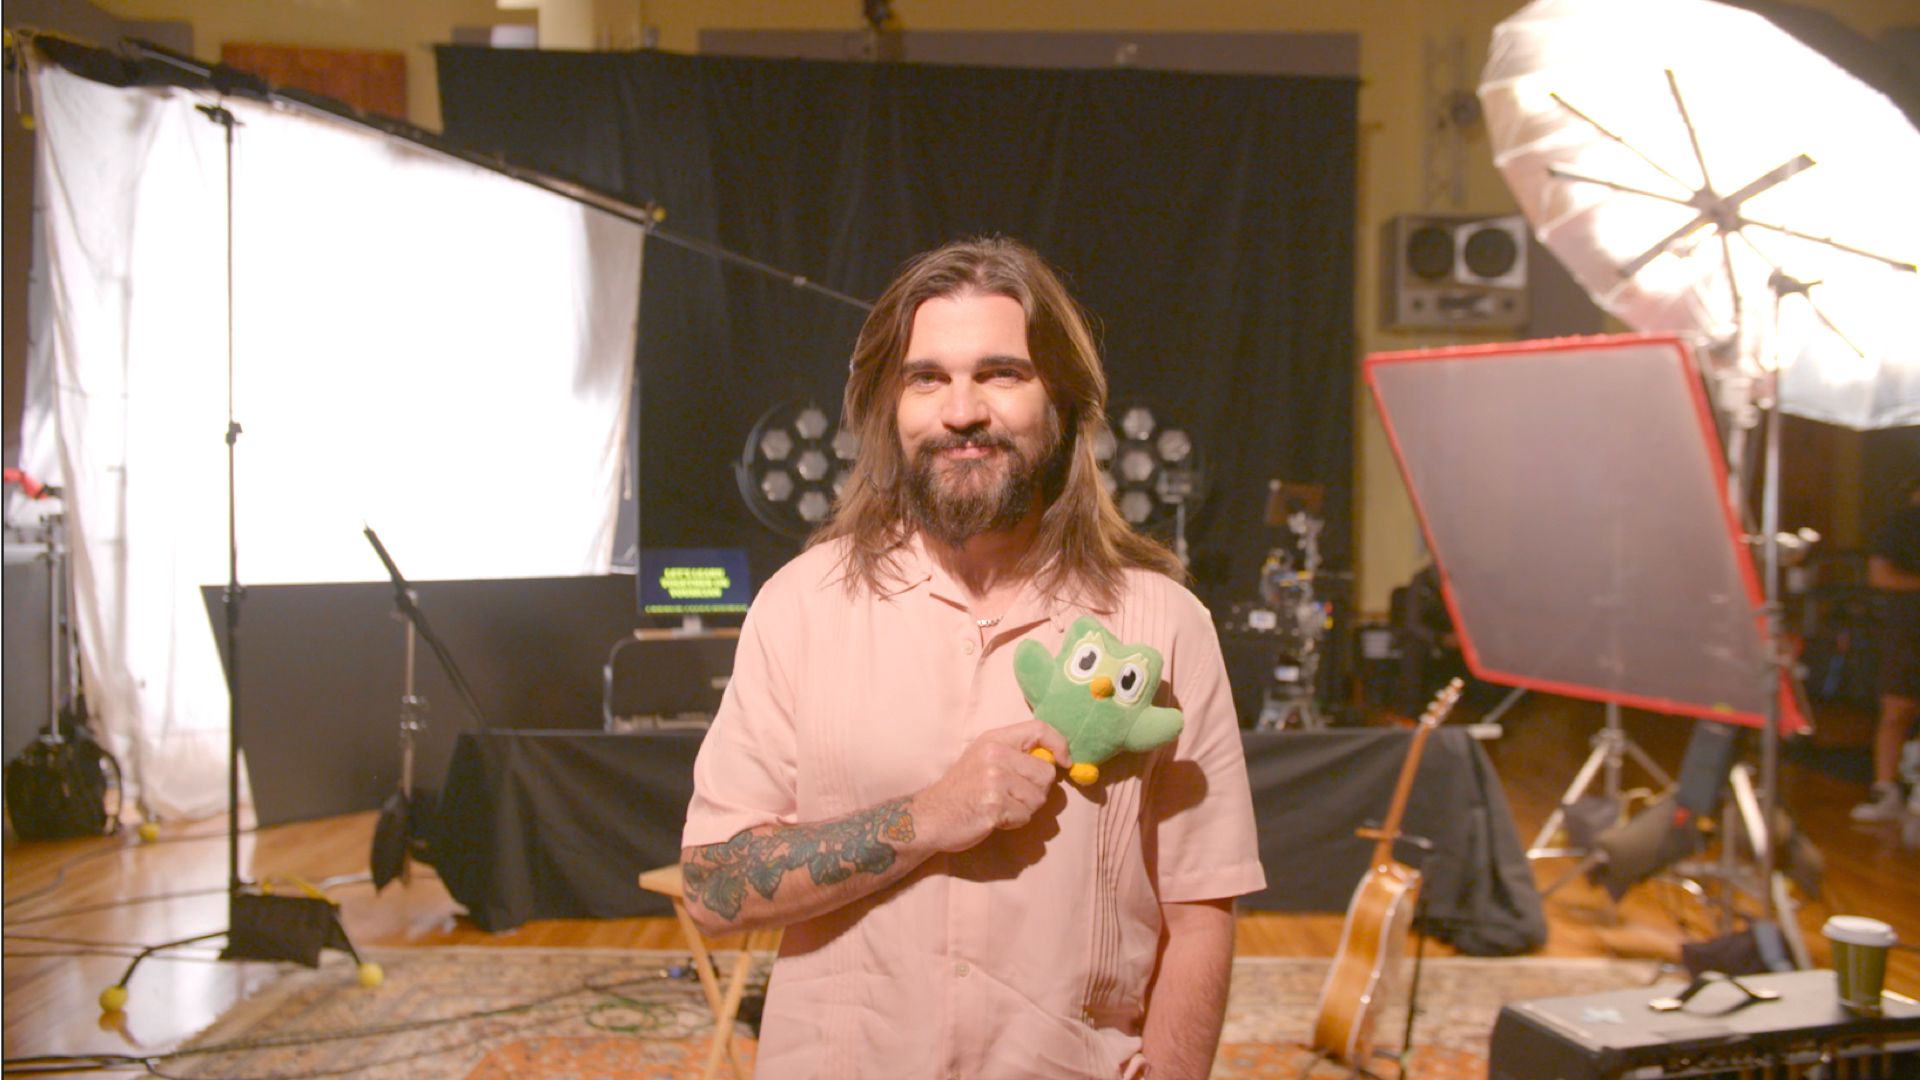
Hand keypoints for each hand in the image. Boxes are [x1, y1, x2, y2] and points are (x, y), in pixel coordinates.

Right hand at [915, 721, 1070, 852]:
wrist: (931, 816)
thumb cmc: (962, 789)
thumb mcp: (984, 758)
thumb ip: (1015, 754)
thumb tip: (1056, 760)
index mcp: (994, 739)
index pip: (1040, 729)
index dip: (1060, 745)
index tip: (1064, 762)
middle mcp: (995, 755)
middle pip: (1046, 773)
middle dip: (1036, 790)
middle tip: (1013, 796)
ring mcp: (994, 781)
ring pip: (1038, 798)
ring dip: (1024, 808)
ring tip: (1000, 806)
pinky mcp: (994, 806)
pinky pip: (1025, 816)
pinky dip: (1014, 822)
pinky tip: (994, 818)